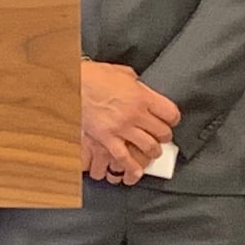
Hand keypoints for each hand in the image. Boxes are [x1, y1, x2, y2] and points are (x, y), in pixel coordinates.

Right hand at [81, 62, 179, 185]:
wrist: (72, 84)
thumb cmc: (94, 76)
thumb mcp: (122, 73)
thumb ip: (137, 84)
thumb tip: (143, 89)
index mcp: (142, 96)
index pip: (170, 113)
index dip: (172, 118)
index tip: (170, 120)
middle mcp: (135, 114)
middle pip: (162, 132)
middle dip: (164, 136)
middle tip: (161, 136)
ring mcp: (122, 128)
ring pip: (148, 148)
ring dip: (152, 152)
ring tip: (151, 151)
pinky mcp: (107, 139)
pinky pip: (124, 159)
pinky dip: (132, 168)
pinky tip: (136, 172)